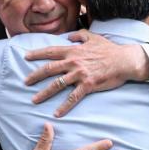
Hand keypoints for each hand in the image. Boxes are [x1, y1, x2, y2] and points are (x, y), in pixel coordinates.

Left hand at [25, 30, 148, 116]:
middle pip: (49, 69)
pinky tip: (56, 113)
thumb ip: (79, 36)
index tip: (26, 57)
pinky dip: (64, 106)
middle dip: (34, 76)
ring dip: (44, 93)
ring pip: (57, 84)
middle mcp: (73, 62)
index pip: (50, 51)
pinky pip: (73, 97)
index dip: (37, 54)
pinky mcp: (88, 85)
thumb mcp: (93, 37)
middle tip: (24, 82)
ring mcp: (80, 74)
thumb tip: (69, 37)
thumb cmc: (109, 49)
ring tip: (34, 100)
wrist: (124, 60)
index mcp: (73, 51)